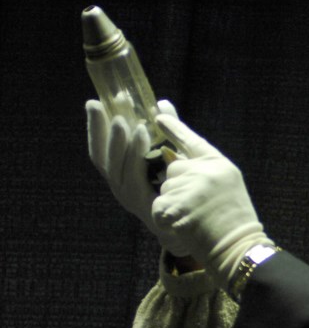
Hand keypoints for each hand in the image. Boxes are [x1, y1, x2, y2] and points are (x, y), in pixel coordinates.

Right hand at [87, 99, 191, 255]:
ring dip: (119, 142)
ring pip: (116, 168)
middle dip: (99, 130)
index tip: (94, 102)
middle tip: (102, 106)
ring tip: (124, 121)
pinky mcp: (144, 206)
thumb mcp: (173, 154)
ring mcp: (130, 198)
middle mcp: (120, 186)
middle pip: (102, 157)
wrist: (196, 225)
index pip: (101, 149)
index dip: (95, 127)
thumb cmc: (180, 187)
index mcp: (122, 174)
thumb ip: (167, 131)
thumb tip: (161, 102)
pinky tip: (142, 137)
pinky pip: (136, 178)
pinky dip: (136, 156)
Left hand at [152, 114, 272, 287]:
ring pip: (164, 189)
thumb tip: (176, 154)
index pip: (191, 140)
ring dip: (172, 205)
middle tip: (199, 209)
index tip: (158, 111)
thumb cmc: (233, 221)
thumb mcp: (225, 186)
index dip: (174, 126)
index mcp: (219, 163)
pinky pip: (158, 207)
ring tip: (196, 219)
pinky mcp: (177, 206)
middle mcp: (206, 170)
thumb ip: (203, 168)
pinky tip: (186, 227)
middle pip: (172, 169)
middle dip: (177, 188)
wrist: (239, 248)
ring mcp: (191, 187)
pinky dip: (166, 220)